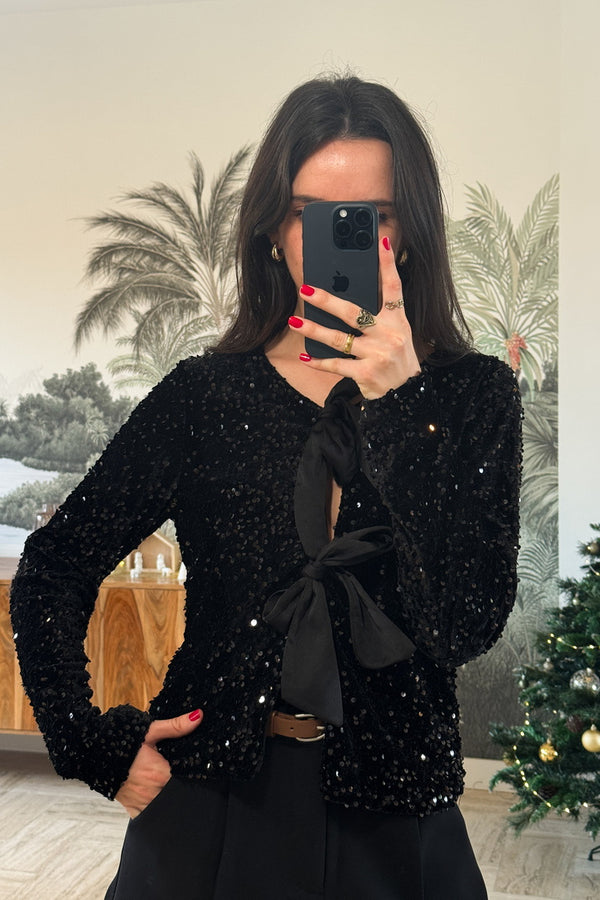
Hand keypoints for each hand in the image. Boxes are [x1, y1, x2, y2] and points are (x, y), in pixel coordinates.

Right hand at [115, 709, 202, 816]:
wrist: (94, 753)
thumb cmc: (122, 742)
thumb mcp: (150, 731)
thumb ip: (175, 726)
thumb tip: (197, 717)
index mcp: (160, 774)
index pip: (187, 780)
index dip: (192, 775)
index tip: (190, 768)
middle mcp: (153, 793)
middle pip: (177, 794)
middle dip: (180, 785)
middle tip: (174, 773)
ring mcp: (143, 804)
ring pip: (165, 806)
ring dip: (167, 796)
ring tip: (163, 783)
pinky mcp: (134, 811)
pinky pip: (151, 814)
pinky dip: (155, 806)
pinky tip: (154, 794)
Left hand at [291, 237, 420, 398]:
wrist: (406, 395)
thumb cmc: (395, 359)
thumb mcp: (395, 334)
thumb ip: (376, 317)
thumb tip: (344, 298)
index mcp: (397, 321)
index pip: (393, 288)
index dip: (387, 264)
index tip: (380, 242)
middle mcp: (389, 335)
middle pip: (353, 312)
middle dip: (327, 300)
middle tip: (305, 290)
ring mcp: (378, 355)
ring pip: (338, 339)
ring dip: (314, 329)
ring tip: (294, 321)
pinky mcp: (367, 373)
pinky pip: (337, 364)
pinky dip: (319, 361)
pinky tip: (305, 356)